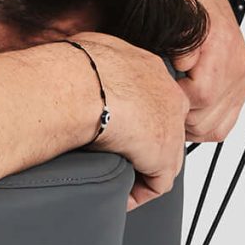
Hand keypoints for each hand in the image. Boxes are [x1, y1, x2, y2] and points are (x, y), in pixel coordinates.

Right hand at [71, 35, 187, 209]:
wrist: (79, 85)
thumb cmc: (74, 66)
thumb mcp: (90, 49)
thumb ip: (97, 61)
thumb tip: (80, 66)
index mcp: (149, 67)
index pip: (155, 97)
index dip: (140, 116)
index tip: (122, 127)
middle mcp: (168, 95)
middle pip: (167, 126)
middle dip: (148, 143)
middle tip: (124, 154)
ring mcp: (170, 126)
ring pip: (166, 157)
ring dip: (144, 170)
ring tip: (121, 179)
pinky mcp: (163, 154)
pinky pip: (157, 184)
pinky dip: (139, 193)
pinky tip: (121, 196)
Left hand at [170, 0, 244, 144]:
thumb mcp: (168, 12)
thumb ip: (170, 39)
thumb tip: (179, 62)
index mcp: (219, 44)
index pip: (203, 95)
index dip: (176, 103)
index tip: (158, 96)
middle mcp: (236, 61)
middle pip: (210, 116)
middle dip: (181, 120)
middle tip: (159, 109)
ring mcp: (241, 74)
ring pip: (219, 125)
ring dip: (192, 126)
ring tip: (171, 114)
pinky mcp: (241, 82)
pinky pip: (228, 119)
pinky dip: (206, 123)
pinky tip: (187, 113)